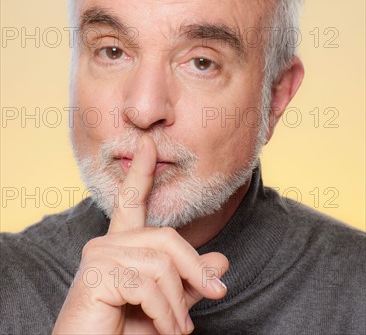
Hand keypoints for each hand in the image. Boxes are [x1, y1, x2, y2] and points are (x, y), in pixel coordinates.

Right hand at [52, 135, 228, 333]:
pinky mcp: (96, 275)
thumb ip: (189, 281)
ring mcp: (98, 256)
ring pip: (161, 264)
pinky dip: (166, 313)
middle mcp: (105, 243)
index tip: (149, 144)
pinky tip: (164, 330)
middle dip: (194, 270)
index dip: (142, 172)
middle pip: (166, 239)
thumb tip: (222, 260)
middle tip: (211, 300)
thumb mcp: (166, 306)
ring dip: (177, 304)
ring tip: (176, 330)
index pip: (131, 201)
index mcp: (119, 245)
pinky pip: (148, 285)